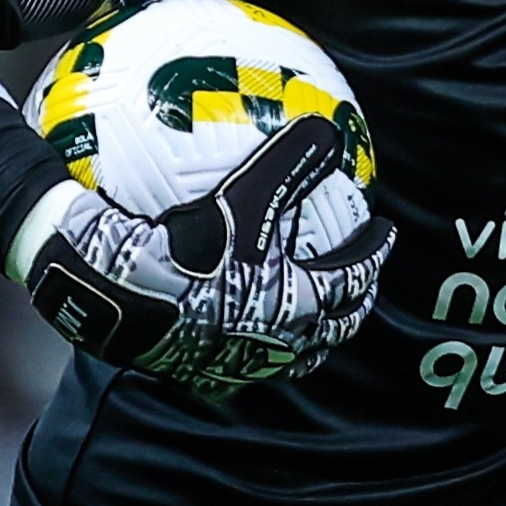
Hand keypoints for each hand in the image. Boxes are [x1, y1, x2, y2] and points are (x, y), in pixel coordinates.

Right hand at [24, 115, 394, 396]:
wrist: (122, 297)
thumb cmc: (189, 247)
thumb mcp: (245, 194)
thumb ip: (290, 160)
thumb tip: (328, 130)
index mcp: (299, 302)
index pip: (355, 278)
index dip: (374, 253)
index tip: (383, 233)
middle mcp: (278, 342)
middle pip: (335, 327)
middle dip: (355, 302)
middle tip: (360, 278)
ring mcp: (242, 365)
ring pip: (295, 355)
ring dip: (311, 333)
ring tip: (313, 312)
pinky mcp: (204, 376)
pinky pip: (242, 364)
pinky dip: (256, 347)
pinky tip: (239, 327)